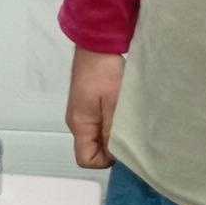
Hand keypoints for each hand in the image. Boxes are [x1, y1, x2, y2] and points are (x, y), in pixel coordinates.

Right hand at [66, 48, 123, 168]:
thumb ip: (112, 131)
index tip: (122, 147)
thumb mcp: (113, 104)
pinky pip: (97, 124)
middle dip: (109, 148)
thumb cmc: (104, 72)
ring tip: (126, 120)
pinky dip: (109, 123)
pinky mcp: (87, 104)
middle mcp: (76, 122)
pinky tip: (121, 112)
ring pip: (95, 136)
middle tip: (129, 133)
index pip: (85, 159)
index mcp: (80, 124)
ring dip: (111, 134)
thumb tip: (113, 154)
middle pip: (90, 149)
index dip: (104, 160)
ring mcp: (81, 112)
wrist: (96, 44)